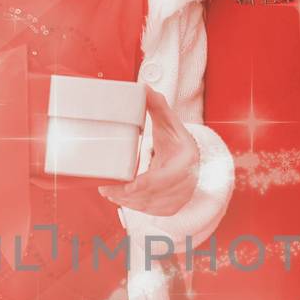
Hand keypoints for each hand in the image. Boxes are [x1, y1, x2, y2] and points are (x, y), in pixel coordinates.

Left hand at [99, 87, 199, 214]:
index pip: (165, 178)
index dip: (146, 184)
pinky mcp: (169, 210)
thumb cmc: (178, 143)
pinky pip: (146, 210)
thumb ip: (158, 107)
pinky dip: (131, 204)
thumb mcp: (171, 124)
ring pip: (146, 205)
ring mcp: (177, 200)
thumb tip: (143, 89)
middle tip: (105, 186)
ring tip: (107, 190)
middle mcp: (184, 186)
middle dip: (125, 193)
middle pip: (150, 195)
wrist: (194, 165)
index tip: (128, 186)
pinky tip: (118, 197)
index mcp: (185, 164)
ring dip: (125, 200)